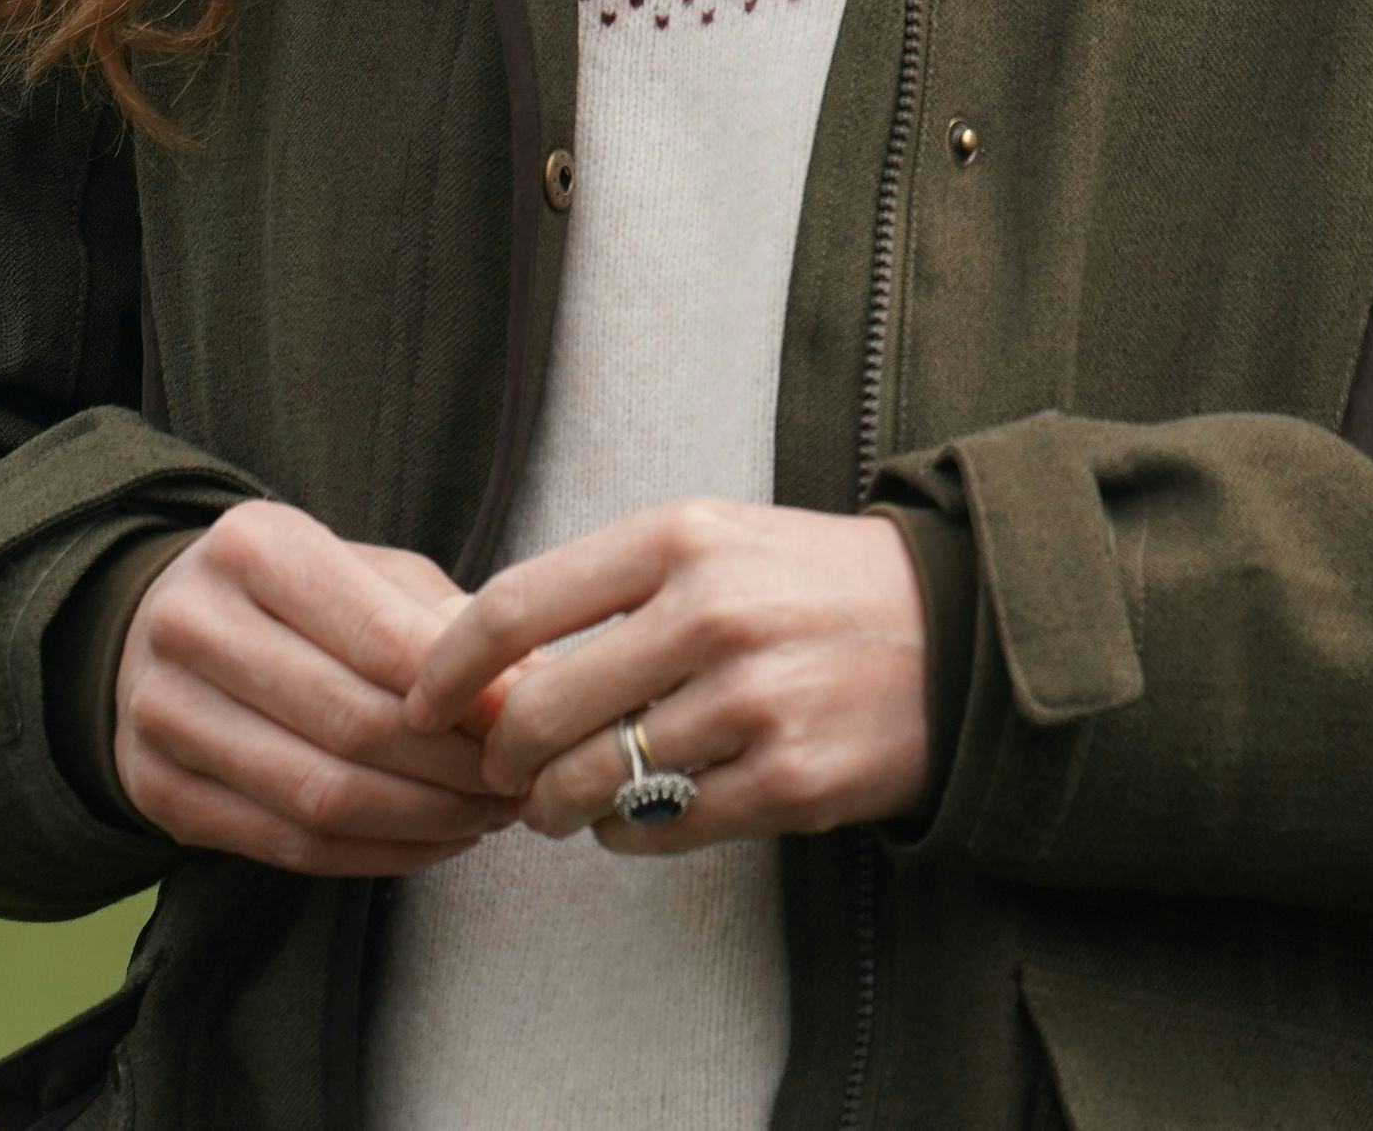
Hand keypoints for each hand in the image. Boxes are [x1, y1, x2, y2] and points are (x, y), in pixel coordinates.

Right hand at [114, 499, 517, 874]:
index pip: (377, 636)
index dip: (461, 692)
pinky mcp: (157, 792)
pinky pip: (287, 846)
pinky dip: (374, 855)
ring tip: (484, 817)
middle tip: (516, 783)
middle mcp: (192, 626)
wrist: (158, 625)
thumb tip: (533, 684)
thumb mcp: (365, 573)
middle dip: (451, 766)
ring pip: (319, 795)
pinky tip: (429, 842)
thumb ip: (443, 622)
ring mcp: (162, 714)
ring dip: (421, 820)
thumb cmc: (295, 596)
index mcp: (252, 548)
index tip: (525, 722)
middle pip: (350, 722)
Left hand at [403, 500, 929, 853]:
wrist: (952, 628)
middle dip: (500, 756)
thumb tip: (489, 661)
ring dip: (555, 807)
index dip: (449, 667)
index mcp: (680, 538)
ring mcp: (750, 702)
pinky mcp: (785, 781)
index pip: (518, 604)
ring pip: (590, 783)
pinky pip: (657, 831)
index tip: (420, 700)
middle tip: (501, 770)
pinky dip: (624, 835)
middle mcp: (710, 613)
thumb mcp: (713, 542)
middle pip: (539, 710)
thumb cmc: (805, 583)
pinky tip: (632, 813)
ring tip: (560, 802)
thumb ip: (610, 588)